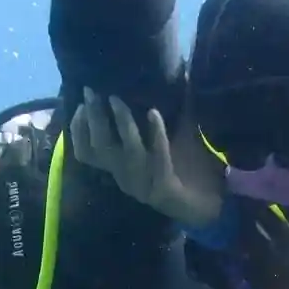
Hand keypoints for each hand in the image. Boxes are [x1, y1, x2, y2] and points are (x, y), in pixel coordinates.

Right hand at [70, 87, 224, 227]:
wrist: (211, 208)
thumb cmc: (186, 173)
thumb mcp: (163, 145)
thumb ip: (152, 121)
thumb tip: (160, 80)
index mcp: (121, 170)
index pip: (86, 153)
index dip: (77, 130)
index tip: (79, 104)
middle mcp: (126, 178)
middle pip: (99, 148)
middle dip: (93, 118)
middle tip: (93, 92)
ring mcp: (144, 184)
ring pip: (126, 151)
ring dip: (122, 123)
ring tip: (118, 99)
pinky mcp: (165, 187)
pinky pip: (157, 157)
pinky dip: (155, 134)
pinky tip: (154, 113)